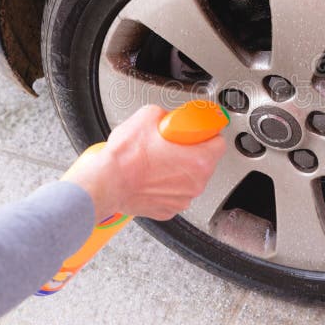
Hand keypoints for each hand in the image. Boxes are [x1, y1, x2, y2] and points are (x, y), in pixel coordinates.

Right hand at [63, 105, 226, 221]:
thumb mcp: (148, 116)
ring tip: (157, 161)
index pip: (219, 143)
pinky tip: (151, 177)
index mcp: (198, 160)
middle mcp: (195, 183)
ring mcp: (182, 199)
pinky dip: (166, 186)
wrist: (106, 183)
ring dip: (178, 170)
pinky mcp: (168, 209)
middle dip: (191, 151)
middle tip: (172, 144)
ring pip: (189, 179)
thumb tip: (165, 117)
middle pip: (205, 162)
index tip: (200, 131)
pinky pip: (174, 193)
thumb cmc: (126, 158)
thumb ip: (166, 115)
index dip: (208, 134)